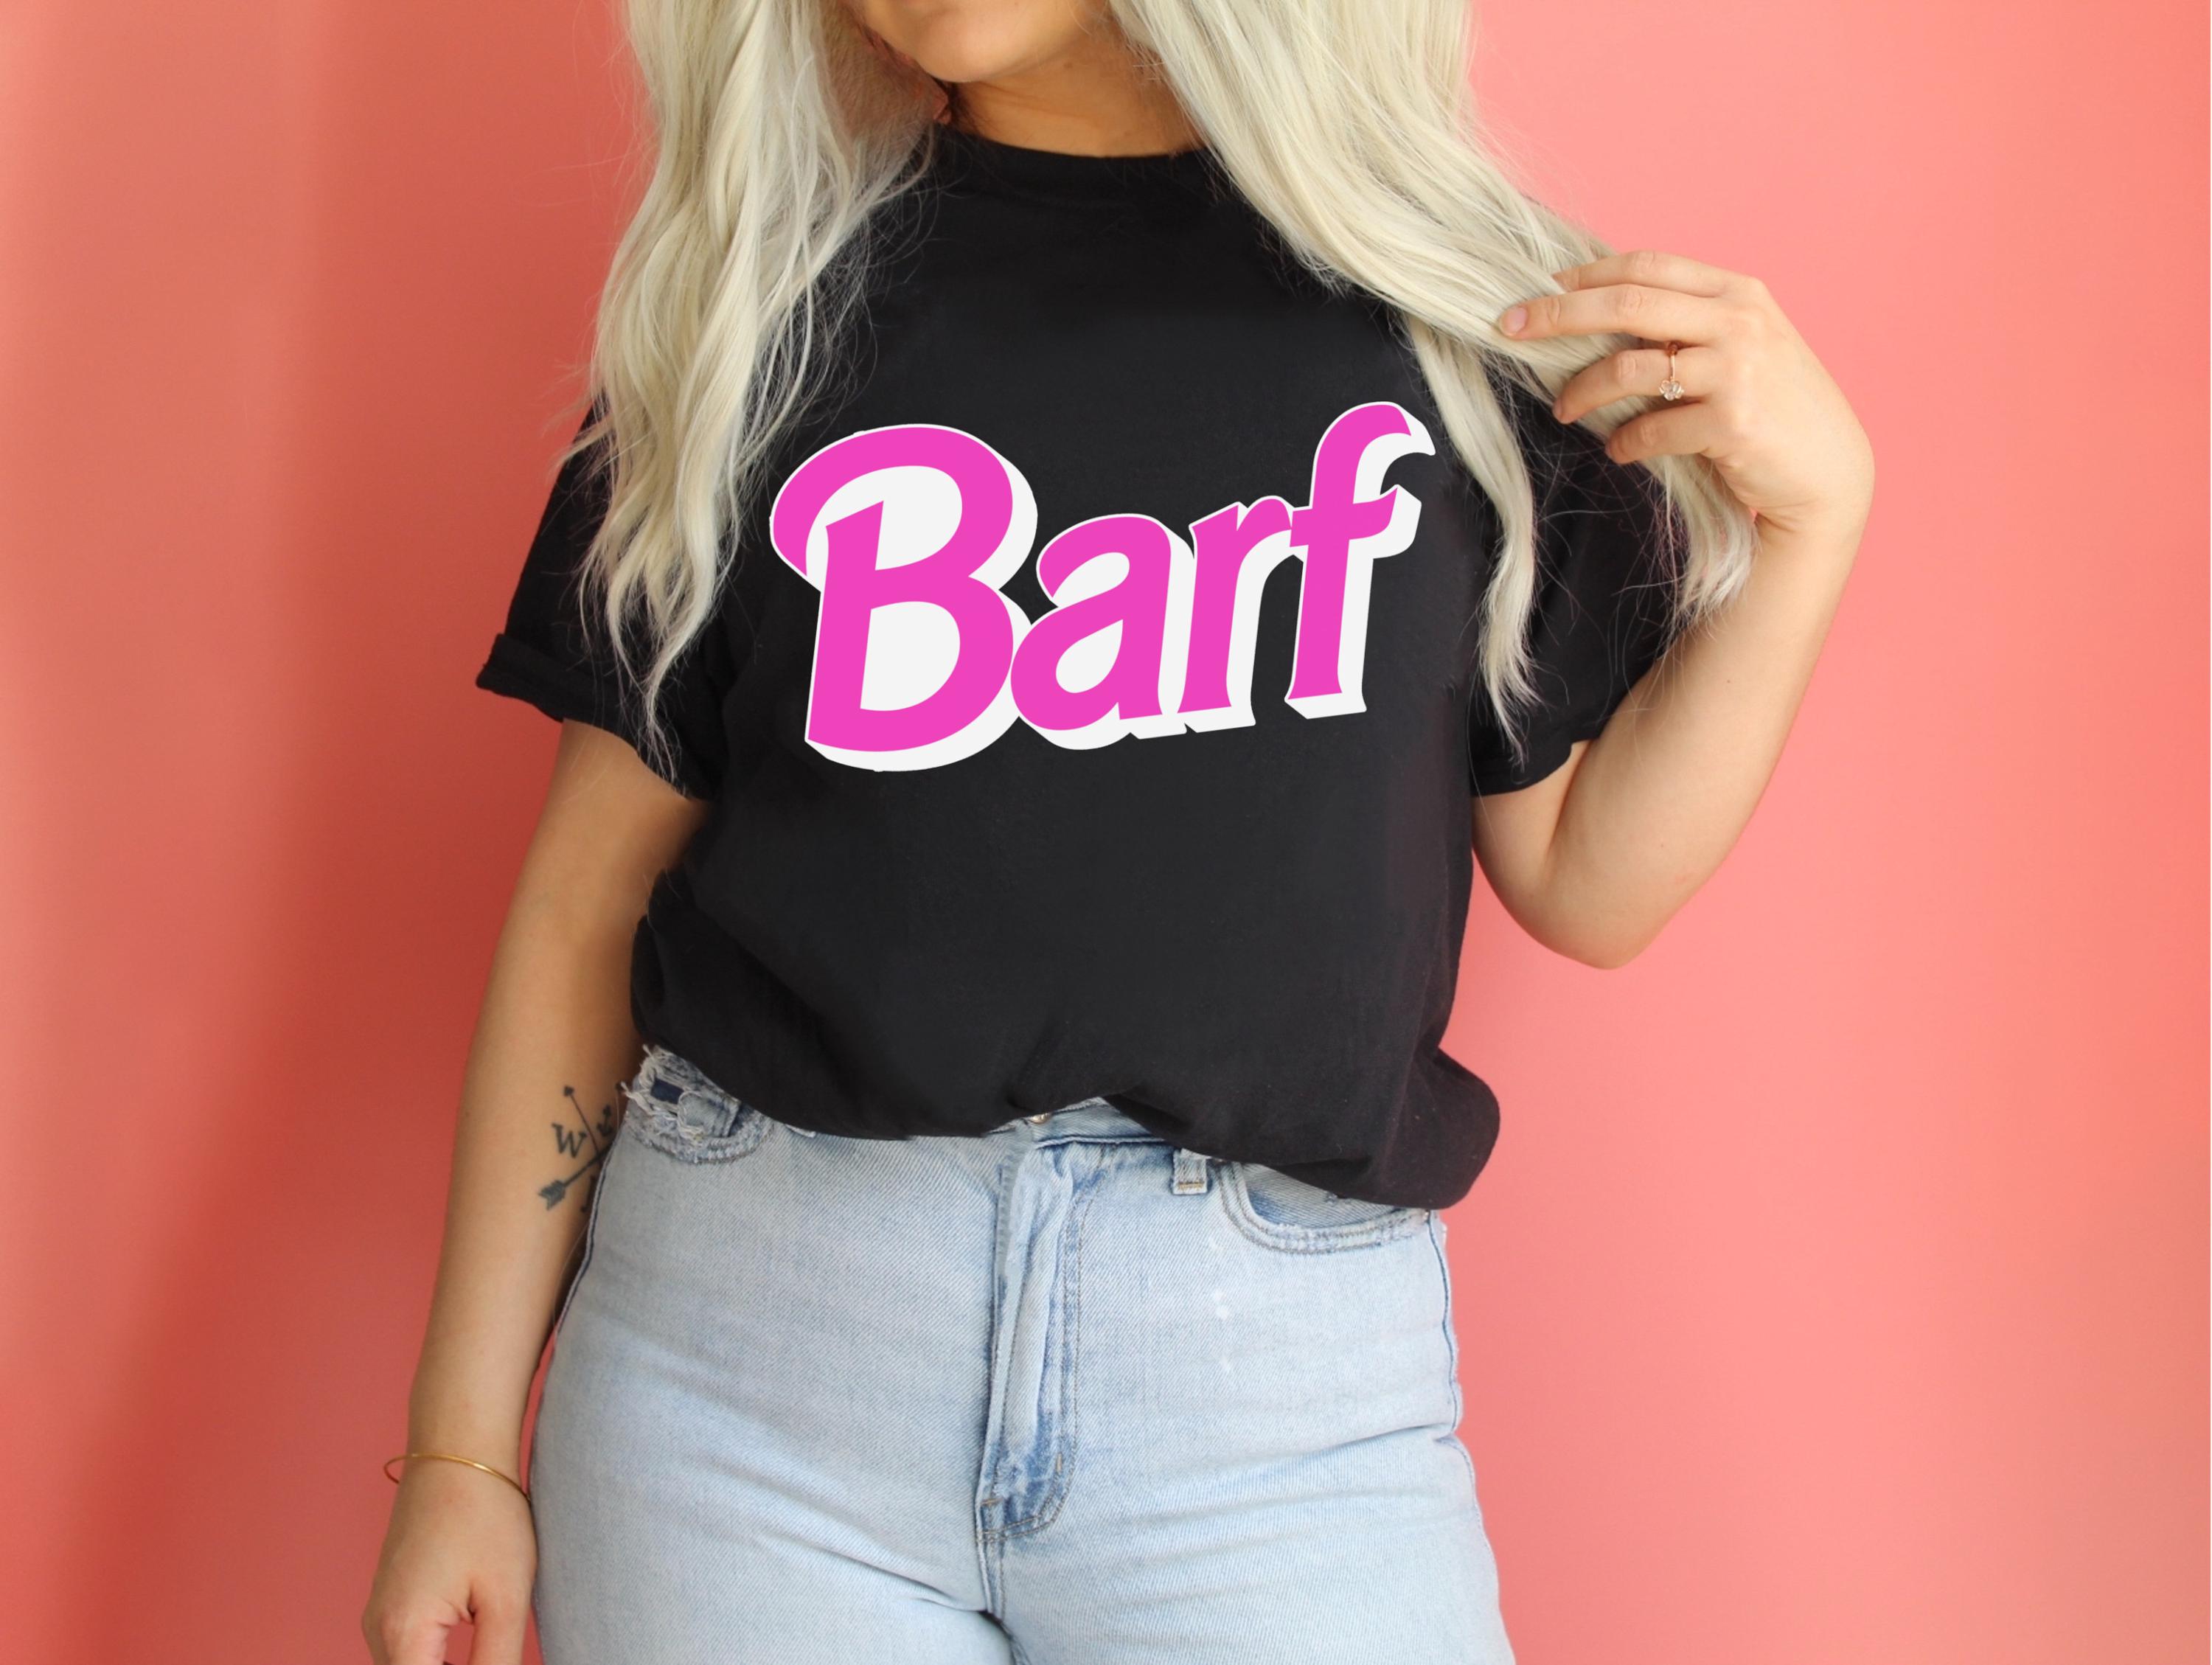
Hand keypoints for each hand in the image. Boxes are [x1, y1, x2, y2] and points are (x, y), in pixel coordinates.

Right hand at [362, 1459, 535, 1664]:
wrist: (458, 1452)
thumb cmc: (486, 1514)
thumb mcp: (506, 1598)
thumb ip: (497, 1663)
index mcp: (402, 1633)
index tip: (493, 1662)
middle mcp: (378, 1629)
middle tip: (495, 1654)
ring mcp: (379, 1615)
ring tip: (489, 1651)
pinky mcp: (390, 1603)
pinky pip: (406, 1652)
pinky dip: (434, 1661)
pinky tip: (473, 1650)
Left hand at [1497, 250, 1874, 542]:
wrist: (1828, 471)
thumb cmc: (1772, 408)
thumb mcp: (1741, 346)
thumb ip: (1687, 324)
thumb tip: (1596, 315)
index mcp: (1737, 292)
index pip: (1646, 265)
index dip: (1586, 275)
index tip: (1539, 289)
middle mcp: (1740, 321)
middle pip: (1627, 302)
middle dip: (1557, 314)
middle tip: (1508, 327)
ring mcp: (1738, 370)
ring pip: (1629, 366)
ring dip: (1582, 390)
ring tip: (1564, 409)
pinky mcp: (1732, 423)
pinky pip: (1651, 429)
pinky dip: (1624, 442)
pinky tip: (1619, 450)